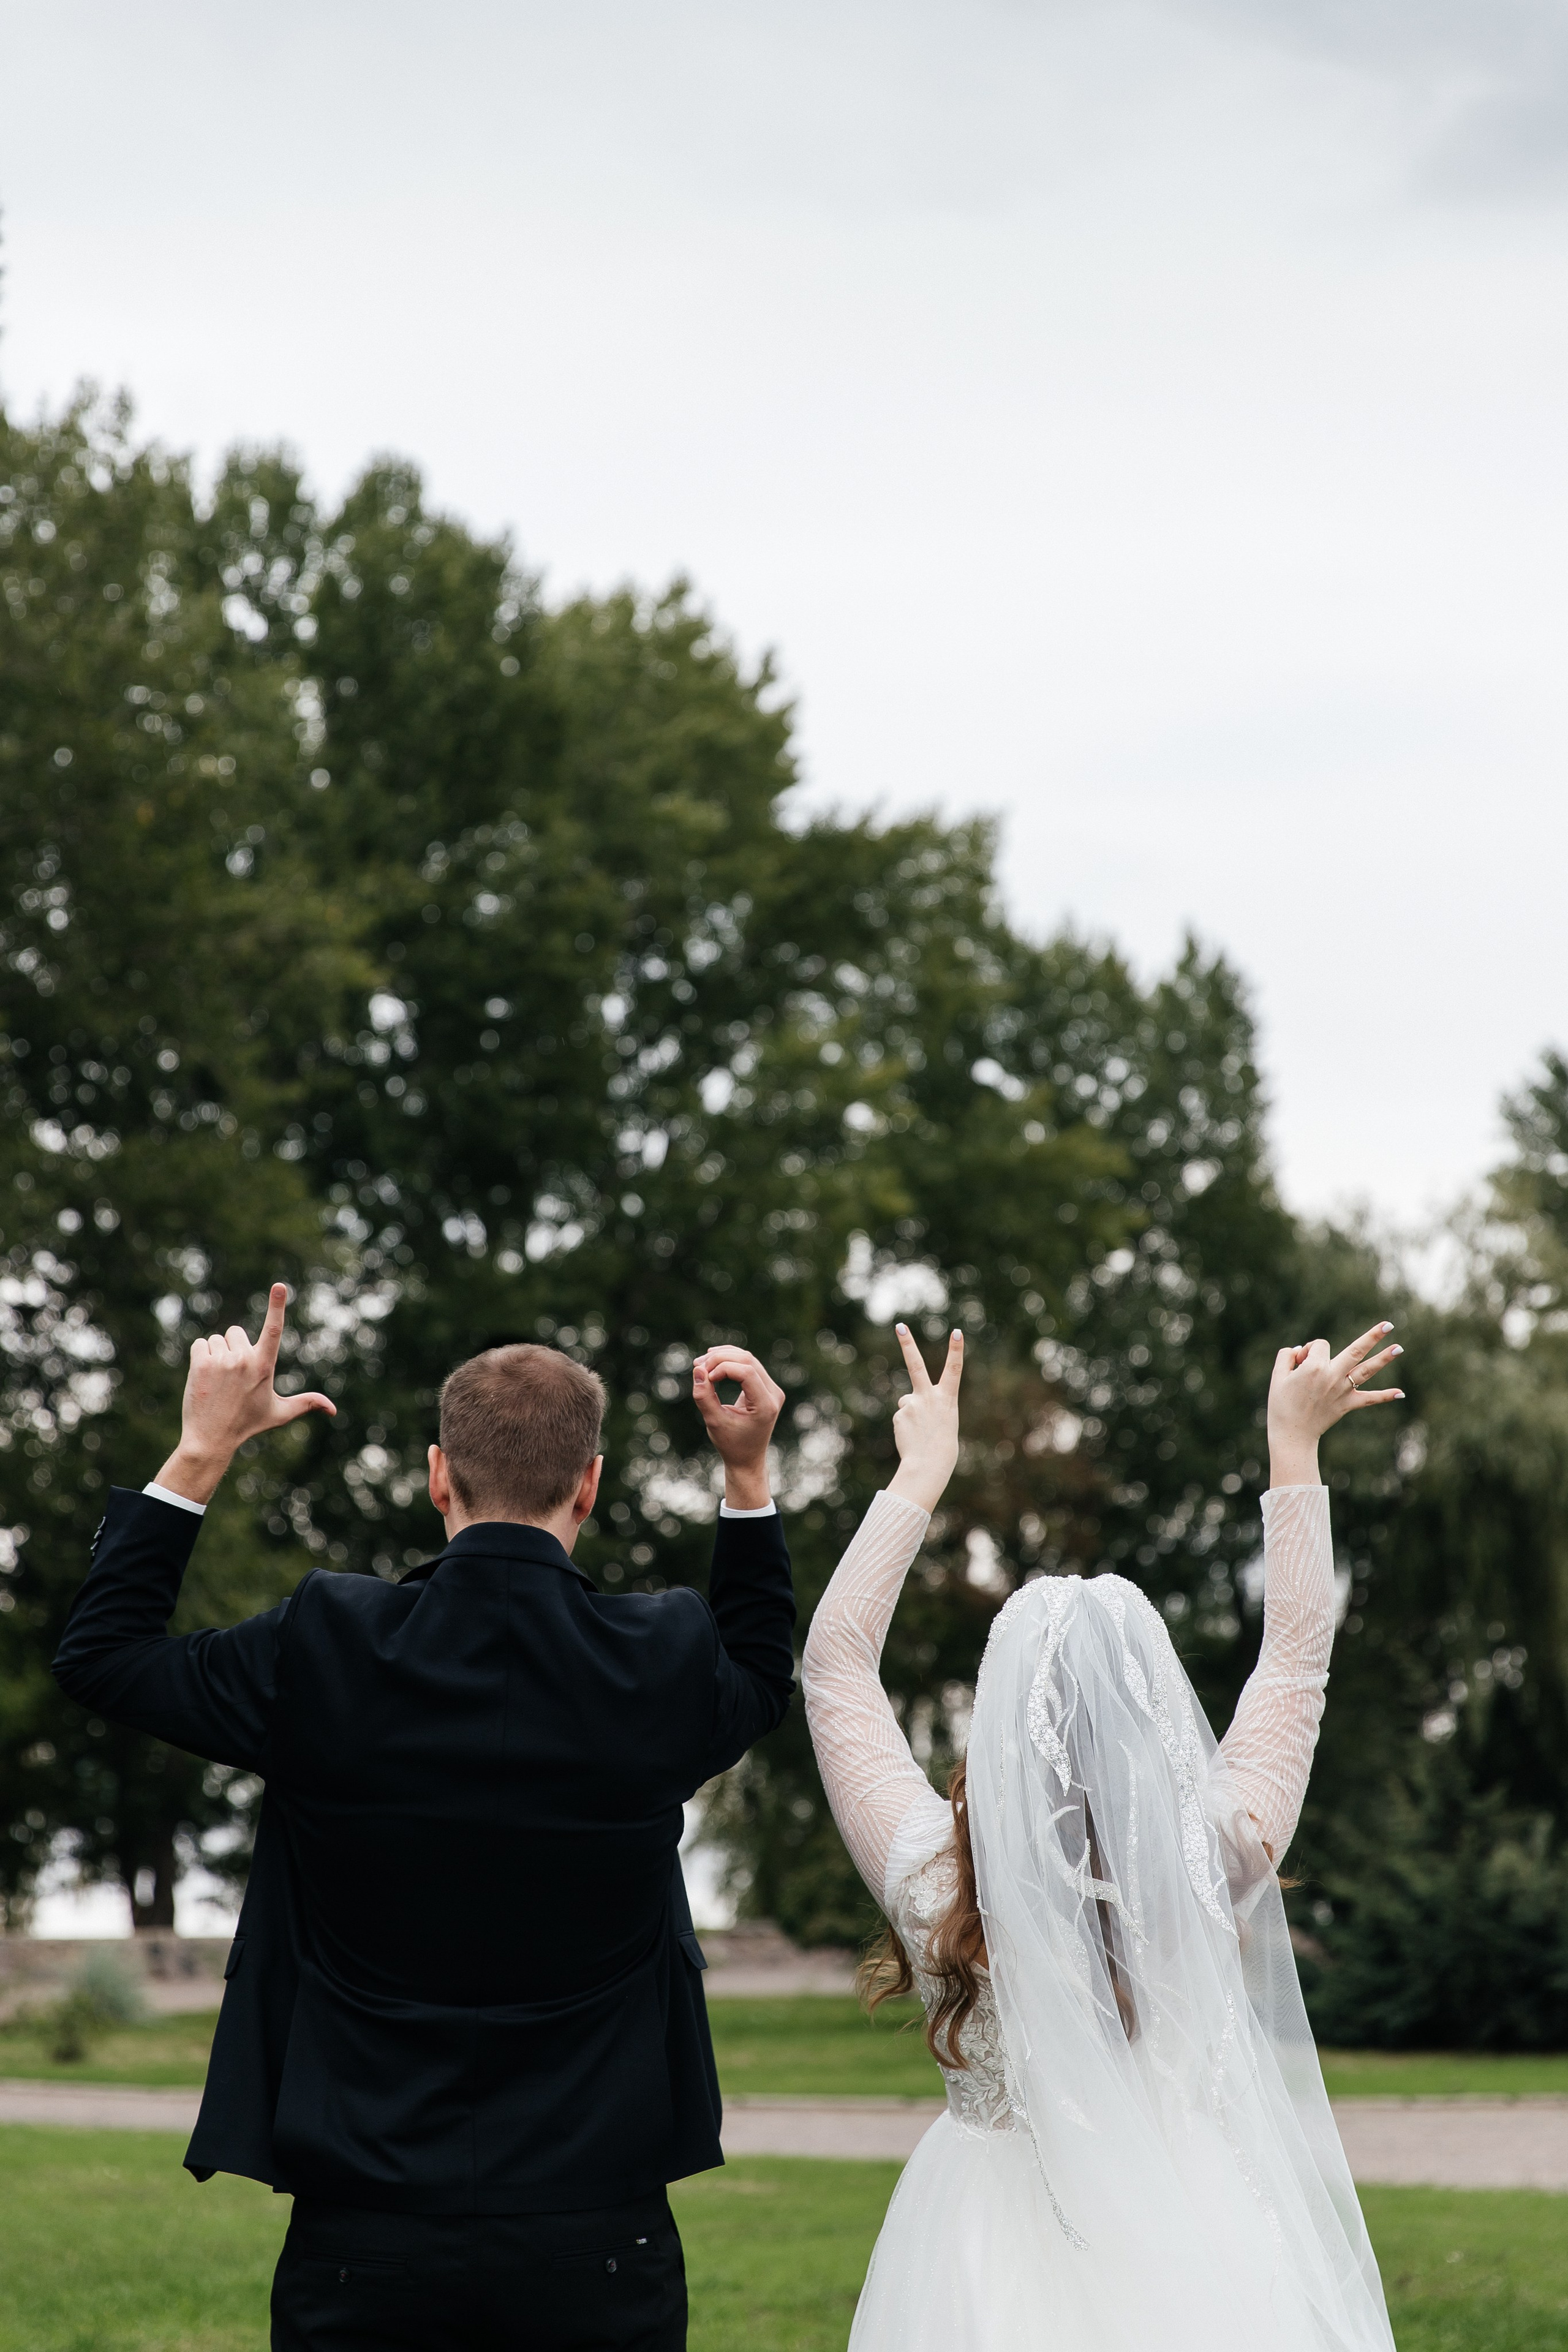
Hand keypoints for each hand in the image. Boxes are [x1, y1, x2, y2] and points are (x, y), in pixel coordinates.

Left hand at [152, 1283, 335, 1503]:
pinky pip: (201, 1344)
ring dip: (217, 1354)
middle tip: (233, 1377)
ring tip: (218, 1381)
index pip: (274, 1330)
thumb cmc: (247, 1424)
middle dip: (234, 1349)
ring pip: (218, 1340)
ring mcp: (221, 1361)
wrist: (210, 1438)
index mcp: (265, 1366)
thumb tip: (333, 1409)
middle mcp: (244, 1360)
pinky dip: (201, 1357)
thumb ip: (307, 1403)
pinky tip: (204, 1377)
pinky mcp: (200, 1364)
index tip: (280, 1286)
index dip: (278, 1306)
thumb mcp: (280, 1413)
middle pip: (236, 1333)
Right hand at [691, 1346, 784, 1509]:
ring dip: (723, 1356)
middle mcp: (774, 1394)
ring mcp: (772, 1389)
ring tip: (700, 1363)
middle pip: (747, 1360)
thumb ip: (704, 1396)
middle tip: (697, 1365)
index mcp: (765, 1405)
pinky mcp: (766, 1387)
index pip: (746, 1372)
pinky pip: (749, 1365)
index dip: (722, 1368)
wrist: (747, 1458)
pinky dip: (730, 1360)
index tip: (704, 1378)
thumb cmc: (731, 1444)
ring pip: (748, 1359)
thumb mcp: (714, 1422)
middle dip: (720, 1358)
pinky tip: (712, 1361)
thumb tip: (698, 1369)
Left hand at [887, 1325, 963, 1513]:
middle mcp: (929, 1396)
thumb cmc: (942, 1444)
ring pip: (907, 1402)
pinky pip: (901, 1416)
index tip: (957, 1331)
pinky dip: (905, 1425)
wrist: (929, 1465)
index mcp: (947, 1398)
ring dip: (911, 1414)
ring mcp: (912, 1404)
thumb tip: (904, 1402)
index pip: (954, 1370)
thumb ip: (927, 1404)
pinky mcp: (899, 1414)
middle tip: (899, 1325)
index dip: (956, 1350)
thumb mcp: (942, 1419)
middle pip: (916, 1364)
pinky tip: (911, 1436)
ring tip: (920, 1432)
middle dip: (908, 1343)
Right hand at [1266, 1321, 1403, 1487]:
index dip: (1309, 1350)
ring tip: (1399, 1348)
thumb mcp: (1277, 1376)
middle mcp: (1333, 1376)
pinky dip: (1384, 1396)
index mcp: (1314, 1367)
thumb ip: (1286, 1356)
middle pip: (1356, 1350)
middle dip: (1372, 1336)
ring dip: (1383, 1359)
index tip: (1299, 1363)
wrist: (1292, 1435)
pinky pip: (1368, 1399)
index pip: (1319, 1346)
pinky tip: (1400, 1393)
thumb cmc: (1281, 1405)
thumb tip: (1300, 1350)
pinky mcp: (1347, 1404)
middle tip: (1388, 1325)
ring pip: (1366, 1371)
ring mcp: (1342, 1391)